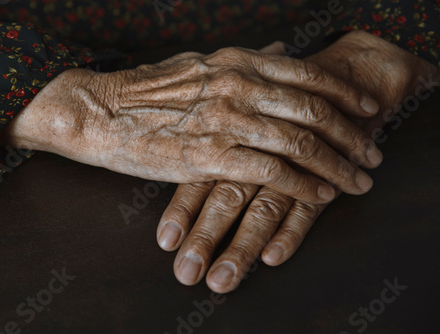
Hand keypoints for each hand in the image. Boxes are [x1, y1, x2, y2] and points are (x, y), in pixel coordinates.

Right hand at [158, 31, 438, 292]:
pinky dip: (303, 185)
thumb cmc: (149, 90)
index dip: (345, 93)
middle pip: (314, 111)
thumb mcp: (200, 63)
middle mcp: (239, 87)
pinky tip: (320, 195)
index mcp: (238, 63)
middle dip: (351, 135)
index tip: (367, 109)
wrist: (102, 111)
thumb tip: (281, 51)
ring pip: (300, 143)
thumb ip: (245, 60)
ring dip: (336, 165)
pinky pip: (272, 172)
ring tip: (356, 181)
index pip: (308, 75)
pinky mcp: (211, 157)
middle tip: (372, 153)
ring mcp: (227, 121)